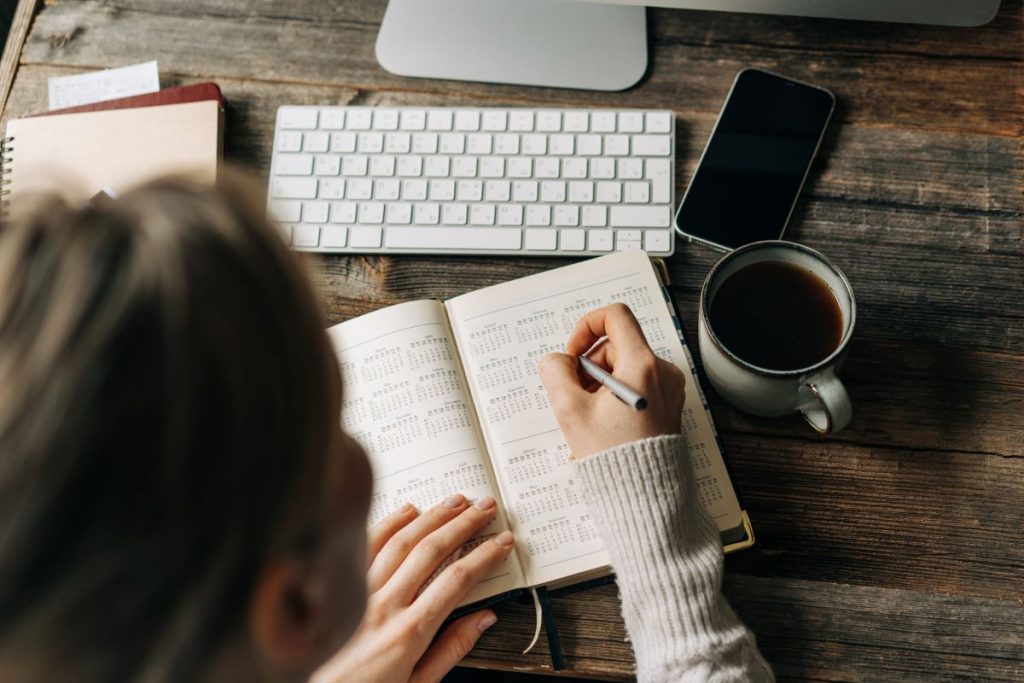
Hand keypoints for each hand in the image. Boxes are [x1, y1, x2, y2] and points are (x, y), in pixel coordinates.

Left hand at [311, 494, 514, 682]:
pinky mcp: (342, 589)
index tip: (501, 541)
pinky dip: (389, 523)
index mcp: (409, 633)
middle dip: (464, 524)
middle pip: (432, 551)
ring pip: (402, 541)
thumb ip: (451, 650)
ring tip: (454, 502)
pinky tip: (407, 511)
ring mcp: (361, 593)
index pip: (457, 580)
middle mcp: (385, 606)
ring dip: (432, 516)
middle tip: (484, 508)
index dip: (484, 556)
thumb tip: (482, 619)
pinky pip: (367, 545)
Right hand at [539, 303, 685, 459]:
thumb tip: (557, 361)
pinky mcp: (667, 402)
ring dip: (600, 382)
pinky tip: (605, 421)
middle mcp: (662, 372)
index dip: (586, 327)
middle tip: (578, 398)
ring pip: (624, 366)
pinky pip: (636, 383)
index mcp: (643, 366)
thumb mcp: (571, 411)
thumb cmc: (614, 458)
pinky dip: (615, 394)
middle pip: (616, 346)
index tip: (573, 355)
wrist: (645, 496)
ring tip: (592, 415)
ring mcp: (668, 388)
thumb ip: (556, 373)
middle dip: (590, 367)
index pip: (615, 316)